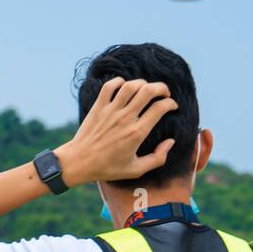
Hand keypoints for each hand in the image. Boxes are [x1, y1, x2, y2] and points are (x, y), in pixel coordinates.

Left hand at [55, 77, 178, 185]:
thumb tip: (170, 142)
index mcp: (136, 133)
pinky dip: (119, 81)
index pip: (159, 109)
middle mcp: (125, 119)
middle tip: (165, 92)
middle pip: (147, 91)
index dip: (170, 104)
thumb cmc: (108, 168)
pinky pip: (109, 86)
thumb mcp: (137, 170)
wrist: (80, 162)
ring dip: (143, 83)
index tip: (173, 106)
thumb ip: (158, 158)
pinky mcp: (98, 107)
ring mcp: (110, 111)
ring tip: (147, 88)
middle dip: (161, 88)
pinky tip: (124, 86)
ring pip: (130, 86)